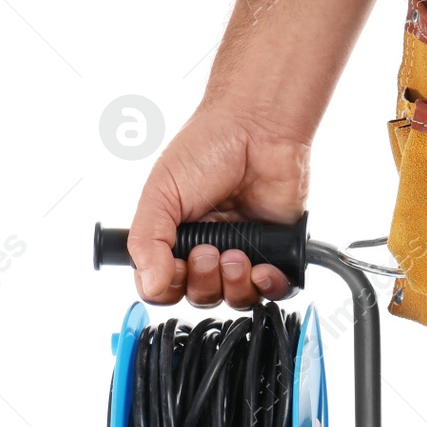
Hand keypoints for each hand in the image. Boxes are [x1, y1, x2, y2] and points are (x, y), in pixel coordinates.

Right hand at [127, 108, 310, 308]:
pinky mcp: (278, 249)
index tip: (178, 265)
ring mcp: (245, 250)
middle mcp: (209, 248)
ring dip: (234, 285)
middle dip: (203, 282)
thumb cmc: (206, 148)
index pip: (165, 287)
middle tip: (209, 251)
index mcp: (176, 238)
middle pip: (201, 297)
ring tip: (237, 254)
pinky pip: (275, 289)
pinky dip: (269, 287)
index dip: (170, 287)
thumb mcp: (161, 194)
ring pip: (236, 298)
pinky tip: (262, 269)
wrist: (256, 128)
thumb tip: (149, 284)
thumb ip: (148, 241)